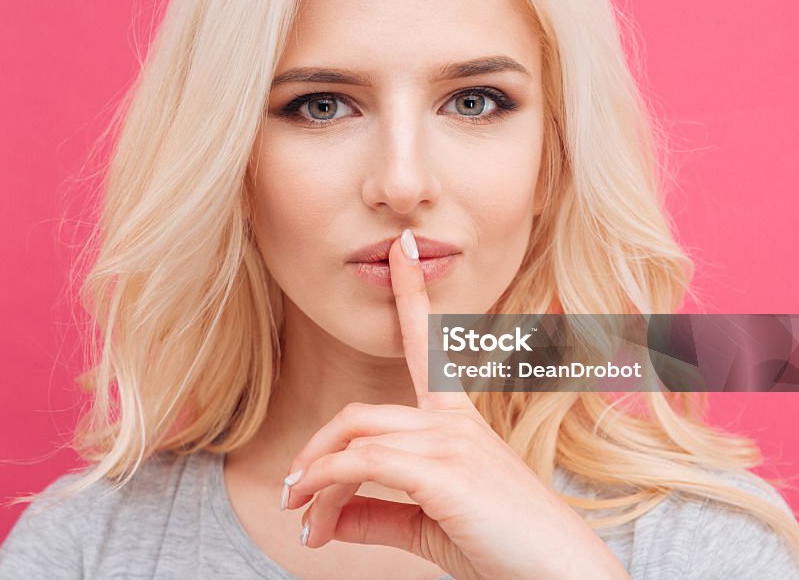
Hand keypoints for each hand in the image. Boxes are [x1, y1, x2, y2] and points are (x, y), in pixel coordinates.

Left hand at [280, 229, 628, 579]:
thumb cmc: (506, 552)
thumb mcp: (431, 528)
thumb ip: (380, 514)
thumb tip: (330, 515)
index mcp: (458, 423)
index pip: (428, 346)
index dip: (412, 294)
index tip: (401, 250)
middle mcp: (455, 422)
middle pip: (358, 413)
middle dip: (315, 452)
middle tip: (292, 497)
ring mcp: (453, 442)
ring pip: (355, 440)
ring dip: (316, 481)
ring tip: (301, 520)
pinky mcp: (448, 472)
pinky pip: (364, 463)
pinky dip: (327, 485)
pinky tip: (314, 515)